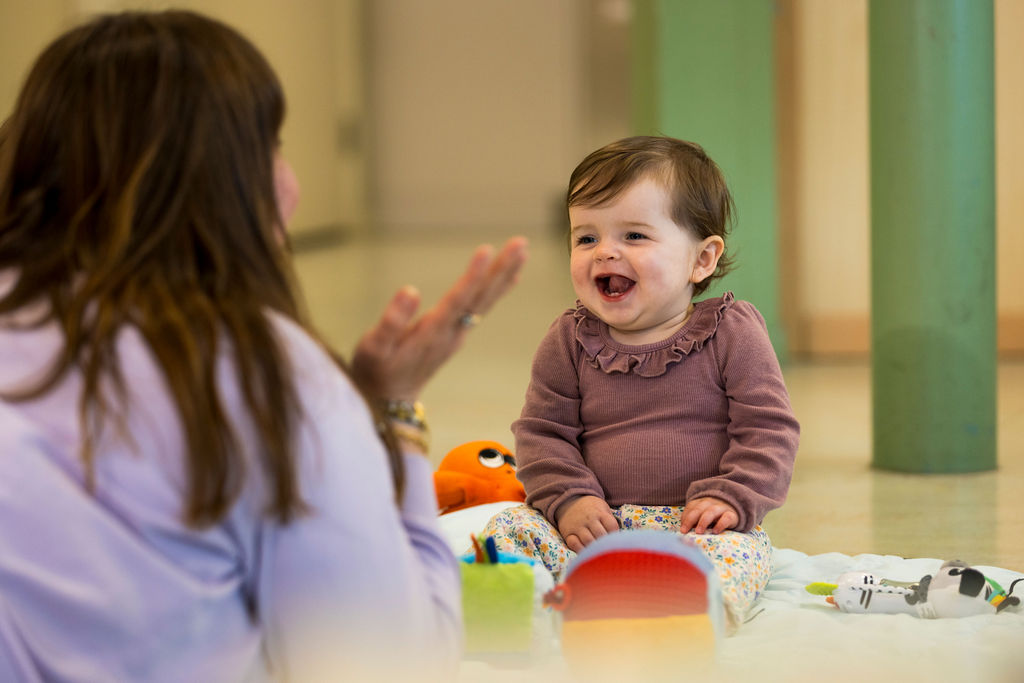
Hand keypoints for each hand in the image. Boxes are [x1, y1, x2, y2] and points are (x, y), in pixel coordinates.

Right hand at [350, 237, 527, 401]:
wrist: (390, 401)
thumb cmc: (376, 371)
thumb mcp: (374, 348)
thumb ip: (391, 322)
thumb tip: (410, 290)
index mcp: (431, 332)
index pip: (457, 299)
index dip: (472, 275)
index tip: (487, 250)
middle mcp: (451, 332)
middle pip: (480, 297)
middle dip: (501, 270)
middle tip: (521, 243)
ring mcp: (457, 334)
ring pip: (485, 300)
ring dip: (504, 275)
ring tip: (522, 250)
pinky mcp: (456, 334)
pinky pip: (482, 307)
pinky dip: (498, 290)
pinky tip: (511, 277)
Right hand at [555, 495, 618, 551]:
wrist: (570, 500)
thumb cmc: (592, 508)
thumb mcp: (603, 508)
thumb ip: (610, 521)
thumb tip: (619, 538)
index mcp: (600, 512)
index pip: (612, 526)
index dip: (616, 535)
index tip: (616, 540)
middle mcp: (589, 519)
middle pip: (601, 535)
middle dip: (606, 544)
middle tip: (609, 549)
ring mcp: (578, 526)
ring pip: (588, 541)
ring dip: (595, 549)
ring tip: (599, 552)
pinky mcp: (568, 533)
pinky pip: (574, 544)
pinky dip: (580, 550)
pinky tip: (586, 552)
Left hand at [679, 497, 738, 534]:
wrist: (735, 509)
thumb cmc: (714, 516)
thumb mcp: (702, 515)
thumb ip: (693, 521)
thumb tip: (684, 530)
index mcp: (701, 502)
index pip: (691, 507)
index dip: (685, 518)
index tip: (682, 530)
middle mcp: (710, 503)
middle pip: (698, 508)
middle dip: (690, 519)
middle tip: (685, 531)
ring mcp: (721, 508)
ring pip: (711, 511)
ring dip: (703, 521)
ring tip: (698, 532)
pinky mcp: (732, 515)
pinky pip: (726, 518)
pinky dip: (720, 524)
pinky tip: (715, 532)